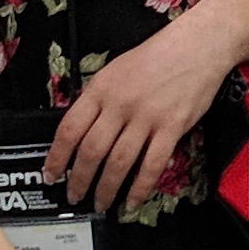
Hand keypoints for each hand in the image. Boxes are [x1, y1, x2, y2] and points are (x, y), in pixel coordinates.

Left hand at [48, 20, 231, 216]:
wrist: (197, 46)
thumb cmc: (157, 56)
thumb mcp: (114, 70)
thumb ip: (97, 100)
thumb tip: (79, 132)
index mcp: (101, 89)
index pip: (70, 129)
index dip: (57, 157)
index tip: (51, 174)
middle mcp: (120, 104)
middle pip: (91, 151)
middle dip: (79, 180)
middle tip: (75, 196)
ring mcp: (147, 117)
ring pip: (119, 162)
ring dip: (106, 189)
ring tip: (101, 203)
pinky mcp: (172, 127)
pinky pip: (152, 165)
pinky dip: (140, 187)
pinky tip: (133, 200)